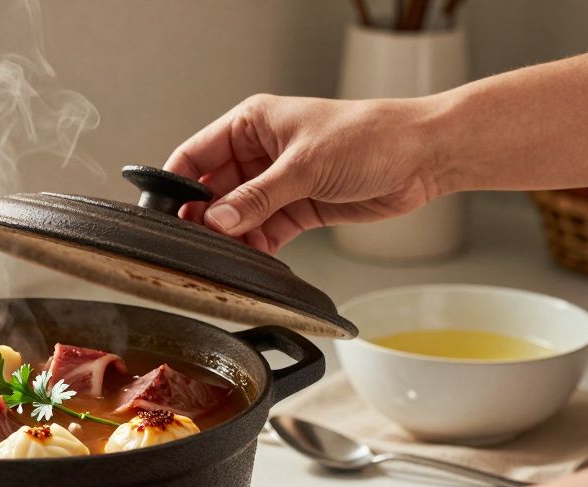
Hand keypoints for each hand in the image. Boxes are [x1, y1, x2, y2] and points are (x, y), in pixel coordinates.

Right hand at [165, 94, 446, 252]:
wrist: (422, 156)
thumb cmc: (370, 136)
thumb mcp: (305, 165)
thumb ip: (258, 197)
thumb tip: (218, 221)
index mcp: (251, 124)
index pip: (195, 155)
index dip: (176, 185)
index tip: (165, 216)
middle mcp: (259, 153)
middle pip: (213, 192)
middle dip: (206, 220)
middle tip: (198, 246)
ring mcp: (277, 183)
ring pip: (237, 217)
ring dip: (232, 238)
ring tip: (225, 258)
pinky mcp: (297, 209)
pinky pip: (263, 233)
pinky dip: (256, 248)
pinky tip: (252, 261)